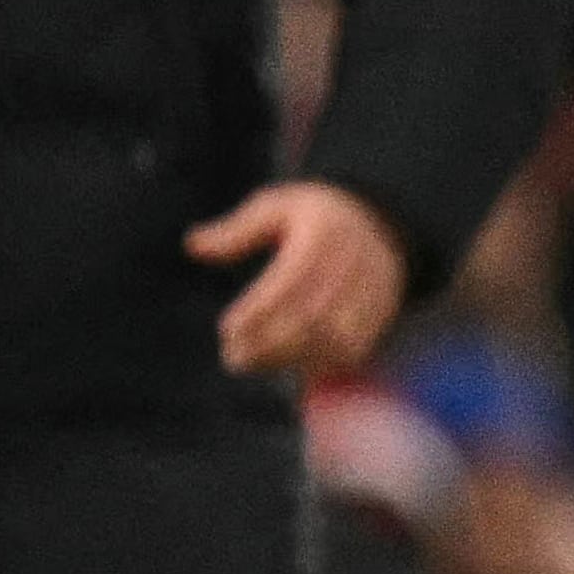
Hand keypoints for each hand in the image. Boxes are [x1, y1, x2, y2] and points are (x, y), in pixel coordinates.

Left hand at [186, 178, 405, 375]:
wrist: (382, 222)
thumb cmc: (313, 217)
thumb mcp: (276, 208)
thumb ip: (236, 231)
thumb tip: (191, 245)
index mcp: (323, 234)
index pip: (289, 279)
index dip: (257, 310)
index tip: (226, 329)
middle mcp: (353, 263)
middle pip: (313, 314)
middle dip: (270, 342)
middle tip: (233, 359)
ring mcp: (374, 290)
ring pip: (335, 337)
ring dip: (292, 357)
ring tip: (253, 364)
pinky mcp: (382, 313)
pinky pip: (355, 348)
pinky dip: (320, 363)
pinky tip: (287, 366)